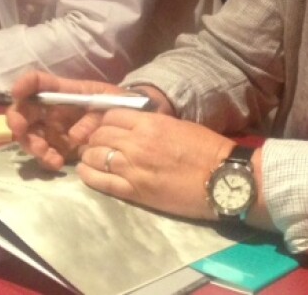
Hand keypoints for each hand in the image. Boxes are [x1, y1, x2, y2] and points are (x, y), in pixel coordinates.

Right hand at [6, 71, 125, 170]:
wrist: (128, 125)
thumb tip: (75, 136)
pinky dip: (46, 160)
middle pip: (23, 111)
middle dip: (17, 120)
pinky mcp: (58, 148)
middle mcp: (51, 110)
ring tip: (44, 152)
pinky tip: (57, 164)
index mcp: (62, 91)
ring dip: (31, 144)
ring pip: (29, 136)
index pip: (38, 82)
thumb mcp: (111, 102)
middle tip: (21, 130)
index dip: (25, 84)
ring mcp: (52, 130)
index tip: (17, 92)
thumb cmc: (117, 104)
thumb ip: (93, 116)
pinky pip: (44, 155)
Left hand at [78, 109, 236, 221]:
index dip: (104, 120)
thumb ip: (153, 124)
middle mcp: (135, 142)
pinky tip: (85, 172)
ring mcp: (131, 168)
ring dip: (89, 155)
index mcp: (150, 123)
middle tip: (96, 144)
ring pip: (94, 156)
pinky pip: (100, 181)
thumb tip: (135, 126)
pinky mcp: (133, 191)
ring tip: (91, 158)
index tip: (105, 127)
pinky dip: (88, 175)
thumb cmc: (207, 149)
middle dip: (94, 138)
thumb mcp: (178, 125)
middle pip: (99, 135)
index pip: (111, 115)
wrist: (222, 179)